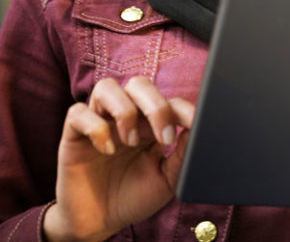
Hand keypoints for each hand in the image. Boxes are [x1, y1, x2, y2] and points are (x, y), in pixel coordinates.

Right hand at [42, 76, 194, 241]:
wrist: (101, 223)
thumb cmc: (135, 197)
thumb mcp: (167, 179)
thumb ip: (182, 154)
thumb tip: (199, 128)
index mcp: (151, 124)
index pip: (170, 101)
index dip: (184, 110)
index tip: (195, 126)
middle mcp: (125, 116)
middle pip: (139, 84)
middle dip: (156, 106)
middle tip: (164, 138)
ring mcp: (99, 123)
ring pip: (107, 87)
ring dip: (125, 111)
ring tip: (130, 142)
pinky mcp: (73, 136)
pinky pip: (77, 113)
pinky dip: (95, 126)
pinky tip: (106, 149)